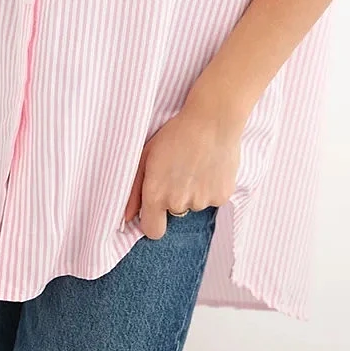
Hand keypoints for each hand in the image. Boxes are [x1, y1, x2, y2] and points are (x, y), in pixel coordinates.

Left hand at [122, 99, 242, 240]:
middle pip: (175, 214)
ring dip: (194, 190)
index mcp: (157, 195)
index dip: (153, 220)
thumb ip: (134, 189)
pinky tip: (210, 166)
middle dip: (175, 198)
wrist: (213, 120)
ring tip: (196, 163)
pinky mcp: (222, 197)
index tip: (156, 208)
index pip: (152, 230)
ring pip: (195, 204)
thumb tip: (127, 217)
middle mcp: (178, 203)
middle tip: (179, 171)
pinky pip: (213, 198)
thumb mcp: (146, 154)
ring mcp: (202, 202)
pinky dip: (212, 187)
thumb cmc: (177, 132)